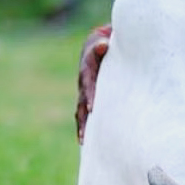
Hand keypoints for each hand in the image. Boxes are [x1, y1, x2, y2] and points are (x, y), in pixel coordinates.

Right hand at [76, 23, 111, 144]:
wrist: (98, 46)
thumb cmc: (104, 44)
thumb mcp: (102, 41)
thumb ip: (101, 45)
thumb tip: (104, 45)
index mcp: (86, 72)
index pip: (87, 86)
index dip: (89, 96)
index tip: (91, 108)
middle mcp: (82, 85)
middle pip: (80, 104)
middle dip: (83, 118)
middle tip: (85, 133)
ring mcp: (84, 93)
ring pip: (80, 112)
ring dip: (82, 126)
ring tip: (83, 142)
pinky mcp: (89, 99)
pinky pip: (85, 114)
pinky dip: (86, 126)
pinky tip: (89, 142)